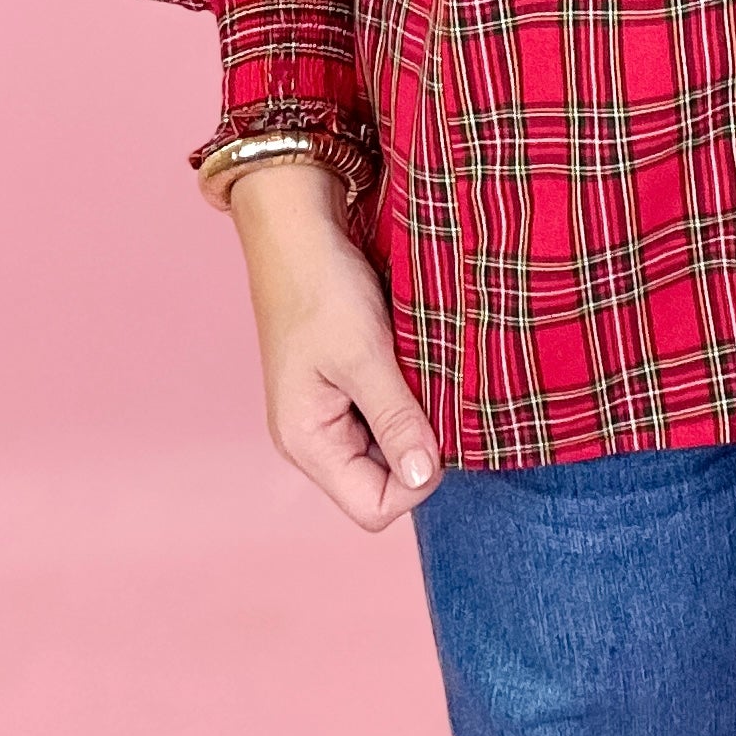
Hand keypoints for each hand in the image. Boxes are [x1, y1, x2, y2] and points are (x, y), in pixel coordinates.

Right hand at [228, 157, 443, 531]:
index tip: (439, 424)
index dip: (417, 478)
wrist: (297, 228)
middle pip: (381, 483)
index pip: (374, 507)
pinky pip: (382, 414)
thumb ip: (395, 418)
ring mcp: (325, 413)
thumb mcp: (365, 353)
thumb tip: (424, 478)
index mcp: (306, 443)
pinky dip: (405, 395)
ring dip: (414, 417)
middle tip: (436, 391)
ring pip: (387, 446)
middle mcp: (311, 438)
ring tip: (422, 370)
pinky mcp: (339, 386)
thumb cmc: (321, 286)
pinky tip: (414, 361)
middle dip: (417, 446)